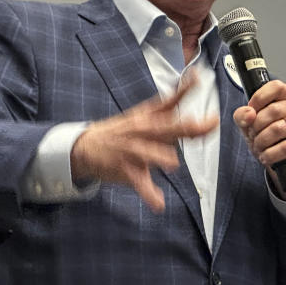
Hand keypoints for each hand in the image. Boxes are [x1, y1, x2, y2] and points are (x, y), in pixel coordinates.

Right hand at [71, 77, 217, 211]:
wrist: (84, 147)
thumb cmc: (123, 130)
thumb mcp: (144, 113)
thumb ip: (170, 101)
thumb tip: (194, 80)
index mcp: (149, 117)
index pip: (170, 102)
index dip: (184, 91)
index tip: (199, 80)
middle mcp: (141, 131)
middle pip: (165, 128)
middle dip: (184, 127)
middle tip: (201, 126)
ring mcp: (131, 150)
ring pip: (148, 153)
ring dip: (159, 158)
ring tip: (172, 164)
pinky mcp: (124, 169)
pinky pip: (139, 183)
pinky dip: (149, 195)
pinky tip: (158, 204)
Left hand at [233, 80, 285, 201]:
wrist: (283, 164)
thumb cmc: (269, 140)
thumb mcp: (249, 125)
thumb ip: (242, 116)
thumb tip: (249, 114)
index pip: (275, 87)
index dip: (258, 100)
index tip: (251, 115)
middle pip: (273, 110)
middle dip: (256, 128)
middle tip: (254, 138)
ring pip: (278, 129)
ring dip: (262, 142)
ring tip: (260, 148)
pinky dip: (272, 154)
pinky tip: (267, 157)